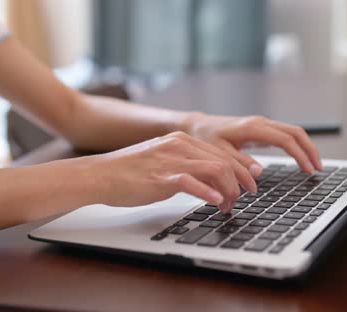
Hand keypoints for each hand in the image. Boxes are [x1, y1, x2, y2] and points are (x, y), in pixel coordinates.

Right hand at [87, 132, 255, 211]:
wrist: (100, 175)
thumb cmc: (128, 172)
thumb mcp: (161, 160)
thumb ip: (184, 165)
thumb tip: (208, 181)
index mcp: (180, 140)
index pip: (221, 152)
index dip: (238, 171)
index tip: (245, 186)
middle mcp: (179, 146)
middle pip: (224, 161)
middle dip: (238, 183)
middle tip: (240, 200)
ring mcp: (171, 160)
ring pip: (216, 170)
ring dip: (228, 191)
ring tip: (227, 206)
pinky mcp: (161, 177)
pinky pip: (193, 183)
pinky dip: (209, 194)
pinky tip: (215, 203)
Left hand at [185, 113, 322, 173]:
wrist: (196, 126)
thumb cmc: (204, 138)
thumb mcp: (218, 153)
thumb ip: (238, 164)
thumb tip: (258, 173)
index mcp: (252, 128)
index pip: (285, 140)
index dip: (300, 155)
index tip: (308, 170)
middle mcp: (260, 123)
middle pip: (295, 132)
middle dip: (309, 150)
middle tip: (318, 169)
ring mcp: (261, 124)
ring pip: (292, 132)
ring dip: (305, 147)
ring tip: (313, 166)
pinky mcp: (260, 129)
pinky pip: (284, 135)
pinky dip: (296, 145)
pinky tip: (300, 158)